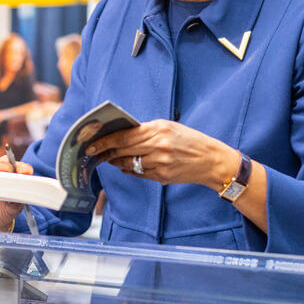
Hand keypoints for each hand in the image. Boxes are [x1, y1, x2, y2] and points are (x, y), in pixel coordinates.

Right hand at [0, 155, 32, 230]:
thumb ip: (15, 202)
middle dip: (6, 166)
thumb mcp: (12, 209)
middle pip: (5, 162)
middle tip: (7, 170)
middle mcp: (2, 170)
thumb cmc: (2, 211)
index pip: (21, 168)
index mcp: (15, 177)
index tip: (26, 172)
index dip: (23, 168)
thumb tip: (16, 193)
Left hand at [86, 120, 236, 187]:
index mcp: (158, 130)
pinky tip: (124, 166)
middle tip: (94, 152)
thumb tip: (122, 135)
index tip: (91, 143)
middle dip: (105, 152)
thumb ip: (146, 130)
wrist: (211, 161)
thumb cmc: (190, 140)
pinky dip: (129, 169)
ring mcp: (160, 163)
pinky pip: (138, 173)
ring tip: (109, 158)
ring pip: (128, 164)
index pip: (123, 135)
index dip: (104, 140)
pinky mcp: (162, 176)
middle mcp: (158, 147)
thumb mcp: (169, 127)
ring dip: (116, 161)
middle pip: (122, 150)